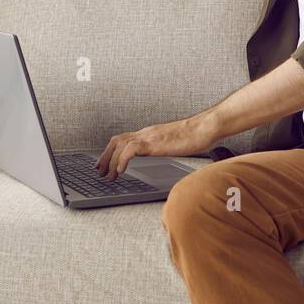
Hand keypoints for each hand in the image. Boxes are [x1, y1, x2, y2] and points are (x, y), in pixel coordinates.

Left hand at [96, 115, 217, 180]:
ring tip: (108, 175)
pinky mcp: (154, 142)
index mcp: (149, 134)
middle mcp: (146, 133)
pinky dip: (122, 160)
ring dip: (110, 161)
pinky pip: (131, 149)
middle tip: (99, 171)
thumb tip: (159, 153)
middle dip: (105, 156)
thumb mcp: (173, 143)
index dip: (111, 151)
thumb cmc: (193, 136)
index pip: (123, 139)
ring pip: (120, 144)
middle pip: (116, 140)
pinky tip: (121, 171)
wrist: (203, 128)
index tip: (105, 163)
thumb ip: (163, 147)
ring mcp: (149, 136)